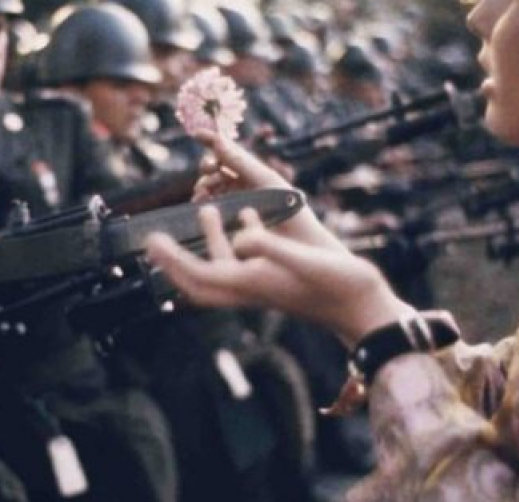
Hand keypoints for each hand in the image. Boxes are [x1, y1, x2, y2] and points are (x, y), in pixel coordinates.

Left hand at [146, 205, 415, 347]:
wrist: (366, 309)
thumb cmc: (340, 286)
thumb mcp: (305, 259)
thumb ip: (270, 246)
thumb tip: (241, 236)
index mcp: (251, 283)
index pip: (199, 275)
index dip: (172, 259)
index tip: (152, 240)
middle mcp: (252, 288)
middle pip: (201, 282)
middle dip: (176, 263)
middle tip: (157, 241)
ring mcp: (266, 286)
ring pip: (224, 268)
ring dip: (209, 241)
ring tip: (206, 209)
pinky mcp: (280, 280)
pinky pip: (248, 261)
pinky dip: (238, 240)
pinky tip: (248, 215)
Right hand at [193, 129, 344, 251]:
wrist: (300, 245)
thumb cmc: (291, 210)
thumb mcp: (265, 181)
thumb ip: (241, 162)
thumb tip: (218, 140)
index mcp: (252, 172)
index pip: (228, 152)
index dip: (212, 141)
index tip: (197, 134)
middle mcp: (242, 185)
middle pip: (216, 169)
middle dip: (208, 166)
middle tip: (209, 169)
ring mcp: (234, 204)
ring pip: (210, 188)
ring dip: (203, 185)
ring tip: (204, 191)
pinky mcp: (229, 223)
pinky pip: (211, 208)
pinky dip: (203, 202)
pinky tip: (202, 202)